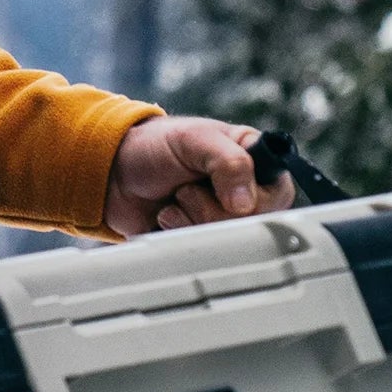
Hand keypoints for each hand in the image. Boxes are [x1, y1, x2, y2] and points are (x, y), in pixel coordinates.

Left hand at [103, 115, 295, 238]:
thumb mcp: (195, 139)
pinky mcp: (199, 240)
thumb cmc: (156, 146)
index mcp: (254, 162)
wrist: (112, 173)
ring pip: (225, 242)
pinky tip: (168, 218)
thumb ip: (229, 161)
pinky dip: (178, 235)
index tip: (226, 195)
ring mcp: (221, 220)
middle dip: (209, 208)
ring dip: (190, 221)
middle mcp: (244, 194)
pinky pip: (200, 253)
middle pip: (250, 225)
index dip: (252, 200)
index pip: (278, 194)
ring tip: (175, 201)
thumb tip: (245, 202)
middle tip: (187, 189)